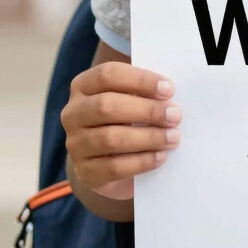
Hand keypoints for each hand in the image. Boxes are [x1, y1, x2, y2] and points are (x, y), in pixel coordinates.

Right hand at [62, 62, 181, 200]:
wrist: (112, 159)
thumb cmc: (128, 117)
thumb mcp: (132, 97)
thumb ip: (145, 89)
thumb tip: (169, 91)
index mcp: (83, 86)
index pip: (108, 75)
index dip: (140, 80)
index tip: (168, 89)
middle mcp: (73, 113)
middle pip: (106, 106)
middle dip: (146, 110)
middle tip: (175, 115)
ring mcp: (75, 144)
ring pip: (110, 138)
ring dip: (148, 137)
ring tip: (173, 137)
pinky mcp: (84, 172)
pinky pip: (113, 167)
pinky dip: (141, 161)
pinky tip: (160, 156)